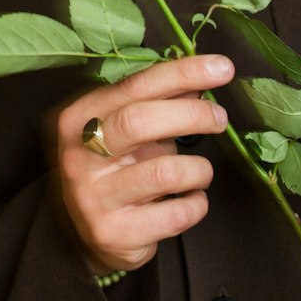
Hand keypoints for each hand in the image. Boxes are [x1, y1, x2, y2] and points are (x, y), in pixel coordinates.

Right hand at [48, 54, 235, 274]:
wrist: (87, 233)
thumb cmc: (114, 169)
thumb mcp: (126, 131)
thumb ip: (157, 103)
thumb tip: (202, 79)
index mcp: (78, 118)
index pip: (134, 86)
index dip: (181, 73)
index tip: (221, 67)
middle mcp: (78, 155)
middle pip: (139, 121)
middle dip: (191, 114)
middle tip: (219, 118)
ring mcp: (93, 196)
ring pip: (166, 172)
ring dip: (198, 169)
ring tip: (200, 172)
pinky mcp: (115, 232)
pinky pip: (176, 214)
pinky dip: (197, 204)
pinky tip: (191, 199)